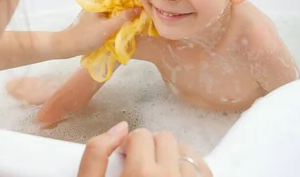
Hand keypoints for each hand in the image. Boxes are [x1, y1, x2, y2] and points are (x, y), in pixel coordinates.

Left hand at [62, 0, 140, 56]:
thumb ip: (123, 18)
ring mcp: (96, 8)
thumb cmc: (87, 35)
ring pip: (112, 0)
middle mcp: (97, 0)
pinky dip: (119, 8)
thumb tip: (139, 9)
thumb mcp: (107, 28)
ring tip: (138, 1)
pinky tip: (127, 13)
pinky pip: (111, 8)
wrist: (69, 45)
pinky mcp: (96, 16)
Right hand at [77, 123, 211, 176]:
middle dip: (152, 150)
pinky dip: (192, 170)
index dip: (130, 148)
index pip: (139, 135)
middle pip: (165, 138)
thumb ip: (94, 156)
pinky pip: (204, 169)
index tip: (127, 163)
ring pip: (186, 152)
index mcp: (140, 174)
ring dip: (173, 160)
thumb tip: (118, 127)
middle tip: (142, 171)